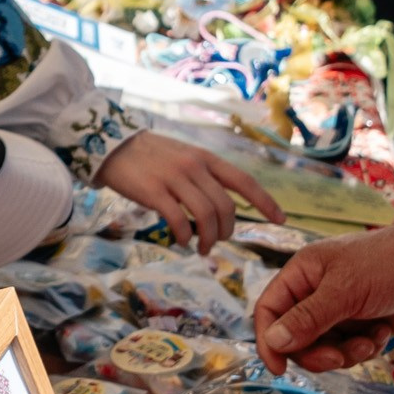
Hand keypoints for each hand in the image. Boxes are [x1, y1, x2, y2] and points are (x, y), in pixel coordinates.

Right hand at [99, 132, 271, 250]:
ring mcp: (174, 179)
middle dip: (227, 230)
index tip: (280, 219)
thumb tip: (222, 207)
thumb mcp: (185, 157)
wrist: (113, 145)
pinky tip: (180, 241)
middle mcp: (195, 167)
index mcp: (207, 158)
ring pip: (205, 216)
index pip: (245, 181)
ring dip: (208, 239)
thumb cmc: (151, 155)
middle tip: (217, 241)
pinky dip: (183, 236)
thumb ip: (204, 176)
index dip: (265, 202)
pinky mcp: (153, 192)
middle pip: (226, 207)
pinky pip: (177, 221)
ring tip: (202, 248)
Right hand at [253, 222, 393, 371]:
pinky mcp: (364, 324)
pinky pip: (348, 350)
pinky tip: (384, 332)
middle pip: (295, 336)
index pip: (269, 309)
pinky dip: (365, 348)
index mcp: (304, 272)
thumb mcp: (345, 291)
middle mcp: (318, 290)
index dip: (269, 340)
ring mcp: (342, 309)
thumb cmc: (393, 264)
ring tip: (370, 341)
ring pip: (323, 348)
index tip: (279, 368)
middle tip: (339, 358)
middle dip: (317, 352)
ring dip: (345, 353)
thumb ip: (307, 318)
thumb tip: (273, 341)